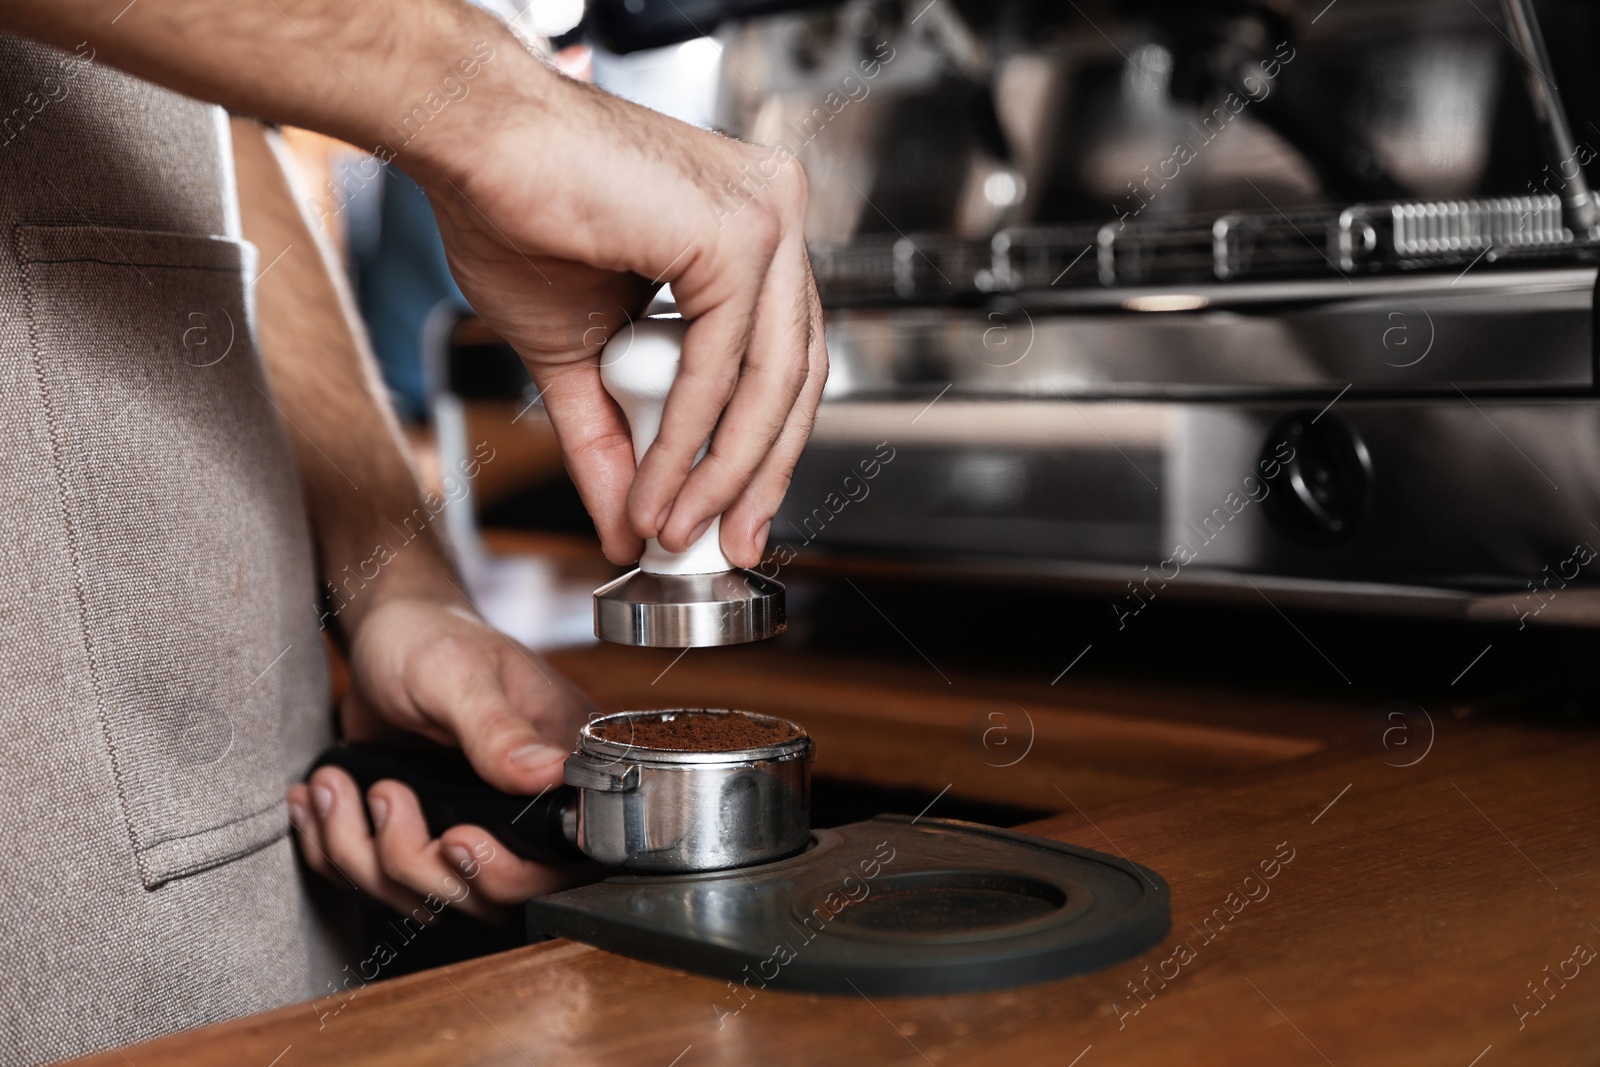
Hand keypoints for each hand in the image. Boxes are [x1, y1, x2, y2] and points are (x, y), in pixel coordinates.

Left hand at [288, 596, 596, 919]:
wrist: (384, 634)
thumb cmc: (430, 636)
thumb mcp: (459, 674)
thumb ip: (498, 729)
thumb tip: (548, 774)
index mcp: (560, 764)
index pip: (563, 858)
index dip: (509, 872)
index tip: (456, 838)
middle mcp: (525, 806)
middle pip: (490, 898)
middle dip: (416, 862)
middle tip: (387, 795)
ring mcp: (474, 825)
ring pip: (428, 898)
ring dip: (361, 852)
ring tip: (337, 784)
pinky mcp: (425, 835)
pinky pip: (380, 882)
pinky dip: (335, 849)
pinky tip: (322, 800)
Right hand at [419, 67, 827, 569]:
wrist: (465, 142)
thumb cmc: (514, 213)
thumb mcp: (579, 355)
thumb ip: (614, 438)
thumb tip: (628, 527)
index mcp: (753, 232)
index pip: (786, 359)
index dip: (762, 449)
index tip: (731, 517)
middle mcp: (774, 217)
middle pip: (797, 376)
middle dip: (758, 475)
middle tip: (723, 542)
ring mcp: (766, 218)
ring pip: (772, 382)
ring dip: (721, 474)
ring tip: (672, 528)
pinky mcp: (738, 231)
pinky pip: (722, 367)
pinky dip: (688, 442)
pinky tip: (655, 488)